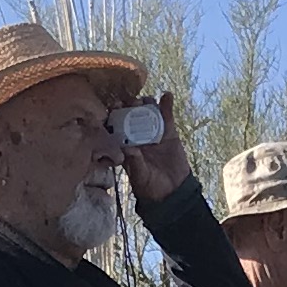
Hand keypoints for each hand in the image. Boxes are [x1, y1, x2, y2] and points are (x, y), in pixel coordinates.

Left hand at [121, 89, 192, 205]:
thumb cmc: (150, 185)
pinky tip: (167, 96)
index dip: (115, 115)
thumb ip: (135, 162)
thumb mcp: (140, 175)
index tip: (114, 107)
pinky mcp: (168, 131)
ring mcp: (153, 131)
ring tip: (146, 100)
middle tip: (130, 101)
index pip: (117, 125)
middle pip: (131, 114)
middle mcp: (137, 134)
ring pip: (148, 111)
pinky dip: (167, 104)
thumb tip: (128, 148)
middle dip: (130, 105)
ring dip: (146, 103)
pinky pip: (167, 116)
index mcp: (126, 144)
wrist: (173, 190)